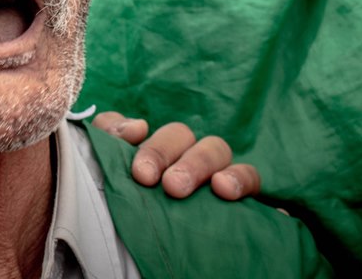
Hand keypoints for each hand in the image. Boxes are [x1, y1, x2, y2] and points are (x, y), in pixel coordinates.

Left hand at [93, 111, 260, 200]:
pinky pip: (250, 175)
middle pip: (177, 134)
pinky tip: (224, 189)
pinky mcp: (244, 194)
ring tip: (177, 188)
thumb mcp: (118, 196)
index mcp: (147, 157)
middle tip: (145, 177)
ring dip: (196, 162)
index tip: (126, 140)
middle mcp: (181, 157)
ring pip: (214, 147)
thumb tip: (136, 128)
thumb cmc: (139, 234)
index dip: (123, 129)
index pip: (132, 129)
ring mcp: (215, 172)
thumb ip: (111, 157)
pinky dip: (239, 177)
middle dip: (159, 151)